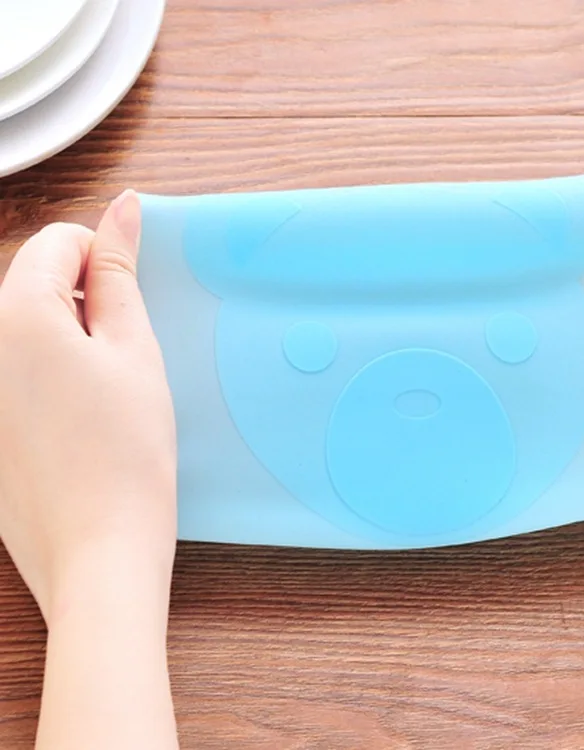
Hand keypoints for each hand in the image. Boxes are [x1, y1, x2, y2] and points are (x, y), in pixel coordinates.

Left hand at [0, 191, 176, 624]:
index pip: (57, 243)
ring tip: (106, 392)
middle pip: (34, 284)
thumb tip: (120, 209)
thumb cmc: (127, 451)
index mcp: (15, 317)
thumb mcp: (134, 350)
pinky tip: (80, 422)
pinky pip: (15, 374)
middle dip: (84, 300)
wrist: (99, 552)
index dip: (105, 259)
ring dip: (68, 339)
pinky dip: (49, 376)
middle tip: (126, 353)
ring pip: (25, 331)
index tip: (135, 301)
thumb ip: (120, 272)